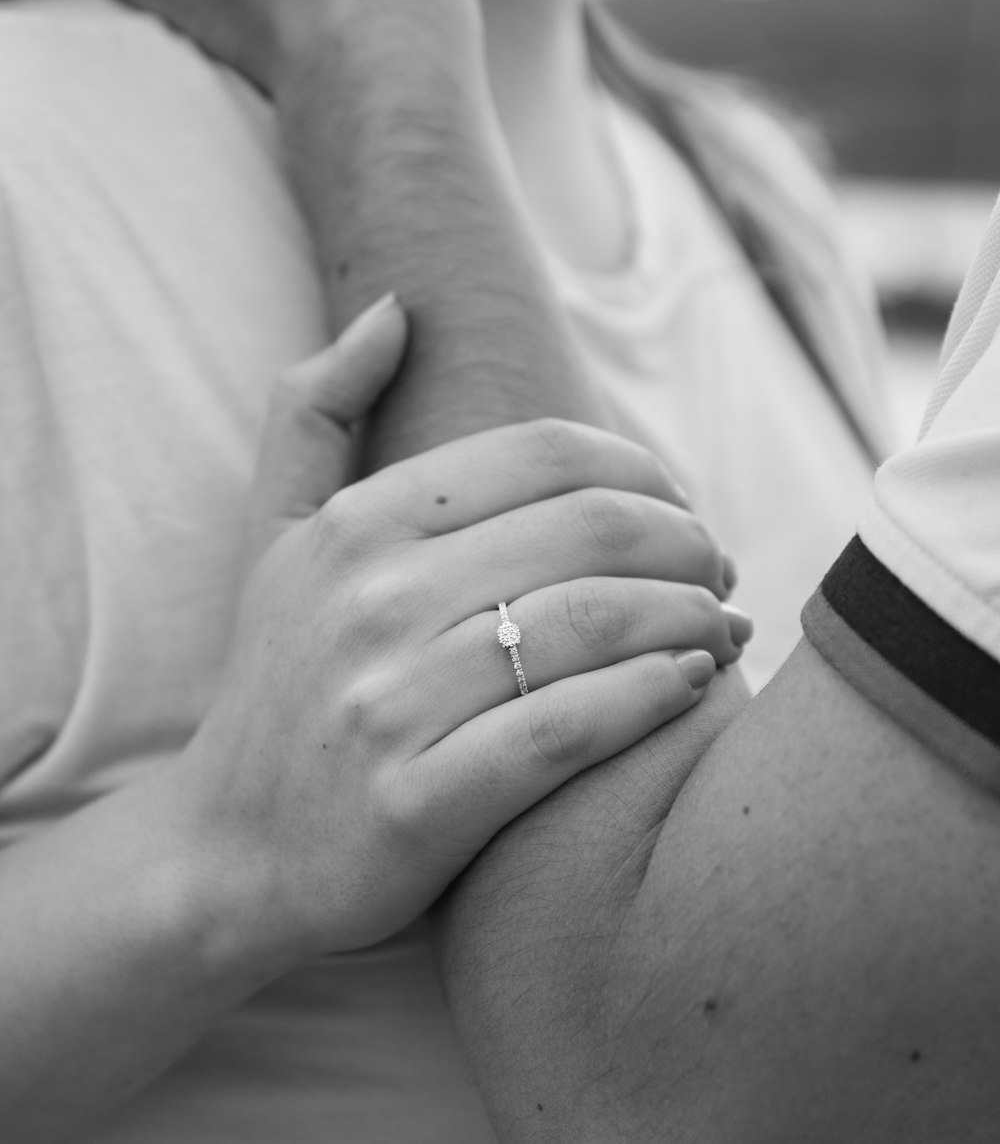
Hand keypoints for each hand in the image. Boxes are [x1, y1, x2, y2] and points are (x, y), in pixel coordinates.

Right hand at [168, 294, 749, 964]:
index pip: (549, 452)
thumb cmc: (277, 680)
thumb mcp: (272, 533)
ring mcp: (390, 704)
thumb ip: (313, 407)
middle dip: (690, 543)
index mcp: (355, 522)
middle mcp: (370, 600)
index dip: (644, 470)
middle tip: (722, 572)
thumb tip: (391, 309)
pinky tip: (691, 685)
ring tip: (726, 628)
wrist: (225, 853)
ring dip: (694, 618)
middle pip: (594, 530)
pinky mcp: (416, 805)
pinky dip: (653, 698)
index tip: (679, 508)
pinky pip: (570, 730)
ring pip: (598, 624)